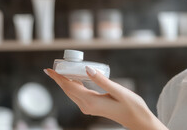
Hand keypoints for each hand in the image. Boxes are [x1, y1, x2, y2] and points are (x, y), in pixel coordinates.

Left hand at [44, 67, 166, 129]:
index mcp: (91, 102)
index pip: (69, 86)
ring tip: (62, 69)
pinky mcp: (92, 107)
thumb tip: (87, 69)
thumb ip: (102, 80)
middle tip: (54, 66)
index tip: (48, 69)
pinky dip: (74, 85)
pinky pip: (78, 95)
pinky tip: (76, 78)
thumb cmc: (131, 106)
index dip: (58, 77)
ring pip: (72, 93)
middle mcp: (87, 106)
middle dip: (59, 78)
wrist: (138, 120)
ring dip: (66, 81)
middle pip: (68, 90)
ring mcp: (89, 108)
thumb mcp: (118, 91)